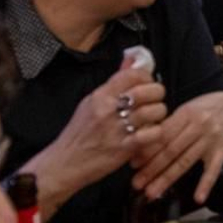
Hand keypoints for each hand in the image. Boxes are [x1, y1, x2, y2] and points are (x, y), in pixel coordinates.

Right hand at [23, 62, 166, 219]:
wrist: (64, 163)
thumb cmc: (79, 133)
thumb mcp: (90, 102)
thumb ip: (113, 82)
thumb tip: (131, 60)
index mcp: (100, 95)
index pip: (132, 74)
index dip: (146, 77)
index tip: (147, 84)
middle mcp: (109, 109)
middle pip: (149, 91)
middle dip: (157, 94)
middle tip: (154, 101)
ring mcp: (117, 128)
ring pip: (155, 111)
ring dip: (159, 114)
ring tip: (153, 118)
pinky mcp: (124, 148)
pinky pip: (152, 133)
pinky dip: (156, 132)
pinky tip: (149, 134)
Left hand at [132, 91, 222, 203]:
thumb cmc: (207, 107)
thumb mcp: (188, 108)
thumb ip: (170, 124)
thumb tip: (144, 142)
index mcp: (186, 114)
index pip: (162, 135)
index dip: (147, 151)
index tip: (133, 165)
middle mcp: (198, 126)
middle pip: (171, 151)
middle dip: (151, 168)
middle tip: (136, 184)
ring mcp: (211, 139)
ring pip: (186, 162)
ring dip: (167, 179)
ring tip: (152, 193)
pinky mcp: (222, 150)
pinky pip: (213, 169)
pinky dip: (206, 184)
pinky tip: (198, 198)